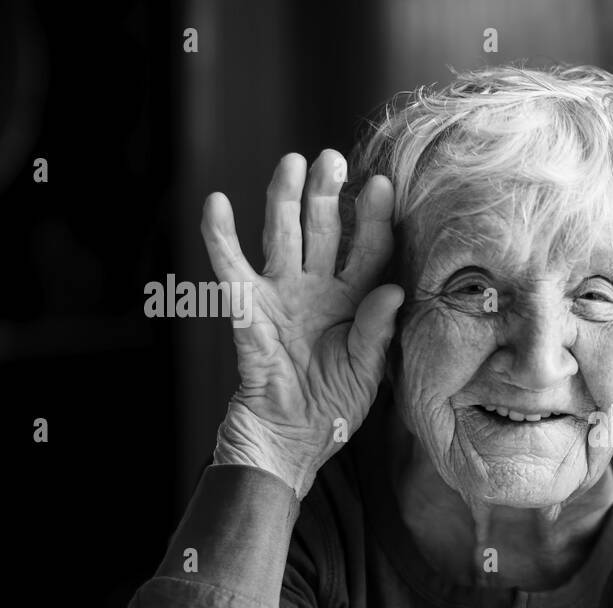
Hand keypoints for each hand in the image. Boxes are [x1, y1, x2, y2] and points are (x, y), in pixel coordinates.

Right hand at [200, 149, 401, 497]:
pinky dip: (220, 238)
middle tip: (333, 158)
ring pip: (282, 237)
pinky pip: (230, 270)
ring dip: (284, 200)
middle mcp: (317, 291)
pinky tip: (216, 203)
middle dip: (327, 195)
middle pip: (324, 232)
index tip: (382, 186)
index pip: (368, 252)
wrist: (289, 443)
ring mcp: (280, 296)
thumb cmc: (333, 408)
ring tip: (292, 163)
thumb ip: (377, 330)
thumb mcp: (367, 372)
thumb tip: (396, 289)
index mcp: (354, 303)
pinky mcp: (247, 312)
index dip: (374, 221)